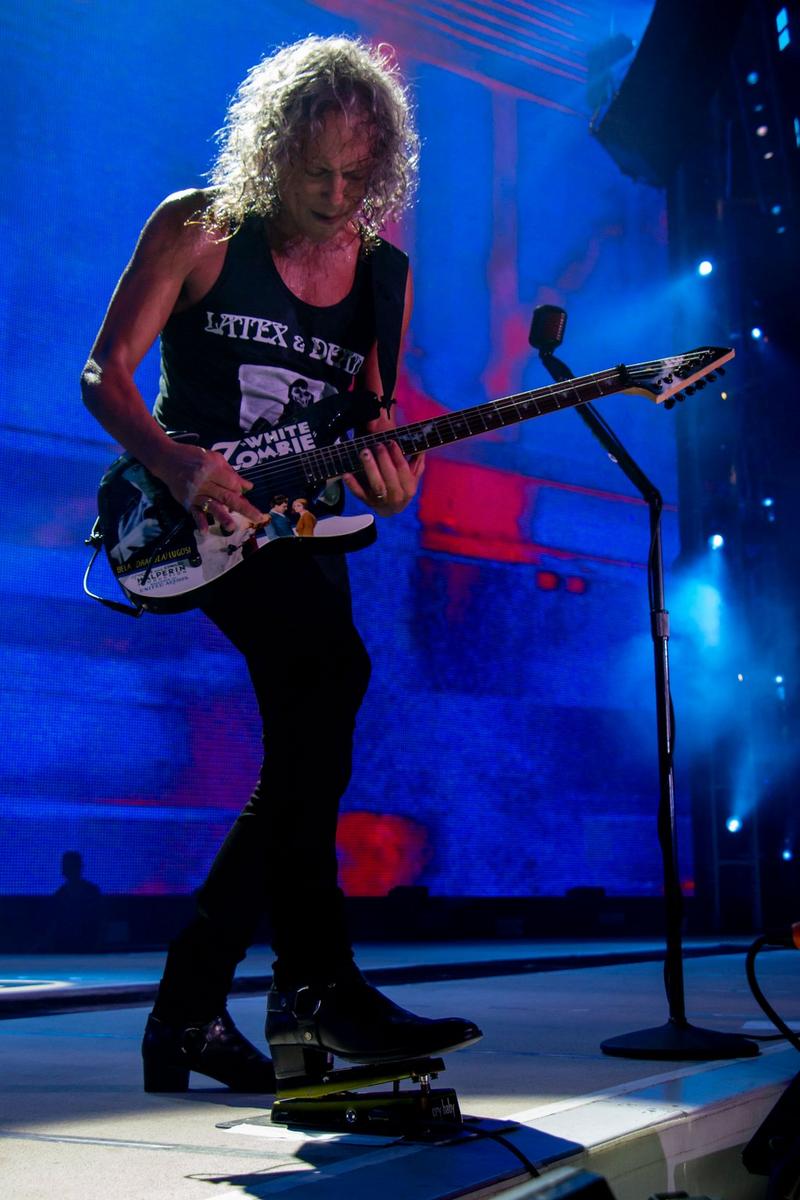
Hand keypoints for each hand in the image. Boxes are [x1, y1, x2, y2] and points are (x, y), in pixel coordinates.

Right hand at [152, 442, 266, 531]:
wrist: (166, 459)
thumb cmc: (193, 456)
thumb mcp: (214, 458)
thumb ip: (231, 473)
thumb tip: (248, 487)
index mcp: (212, 468)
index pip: (232, 483)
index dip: (239, 489)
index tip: (242, 492)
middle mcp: (204, 481)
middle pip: (227, 496)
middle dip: (244, 508)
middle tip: (259, 518)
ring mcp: (195, 493)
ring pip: (212, 506)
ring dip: (223, 517)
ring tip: (232, 527)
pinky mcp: (186, 501)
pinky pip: (194, 512)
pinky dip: (199, 521)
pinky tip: (204, 531)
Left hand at [342, 441, 424, 515]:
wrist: (391, 509)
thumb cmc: (402, 488)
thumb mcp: (412, 477)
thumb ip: (417, 462)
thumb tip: (421, 446)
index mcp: (408, 488)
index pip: (403, 469)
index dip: (397, 455)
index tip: (391, 442)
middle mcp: (396, 496)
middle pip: (390, 477)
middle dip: (383, 459)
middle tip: (377, 444)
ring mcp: (381, 500)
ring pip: (376, 484)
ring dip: (370, 468)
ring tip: (364, 452)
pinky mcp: (367, 502)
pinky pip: (359, 493)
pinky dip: (352, 484)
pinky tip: (347, 473)